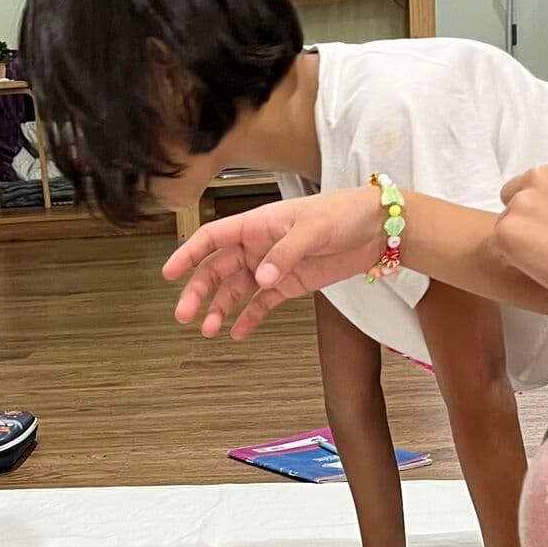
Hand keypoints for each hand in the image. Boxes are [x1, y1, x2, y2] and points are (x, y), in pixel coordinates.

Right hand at [163, 191, 383, 339]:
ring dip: (220, 309)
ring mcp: (272, 266)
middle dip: (199, 291)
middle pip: (218, 269)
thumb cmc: (343, 213)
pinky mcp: (289, 284)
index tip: (170, 272)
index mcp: (257, 224)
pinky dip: (249, 318)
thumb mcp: (312, 229)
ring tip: (209, 330)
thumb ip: (284, 253)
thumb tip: (260, 278)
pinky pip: (261, 303)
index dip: (189, 254)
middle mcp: (258, 245)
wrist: (377, 229)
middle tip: (185, 314)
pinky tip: (237, 333)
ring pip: (236, 290)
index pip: (213, 238)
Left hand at [495, 160, 547, 310]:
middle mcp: (539, 177)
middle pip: (512, 198)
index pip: (533, 185)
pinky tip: (539, 264)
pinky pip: (499, 246)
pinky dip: (513, 258)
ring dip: (518, 239)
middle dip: (524, 219)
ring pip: (505, 223)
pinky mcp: (506, 229)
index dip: (540, 209)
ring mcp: (520, 202)